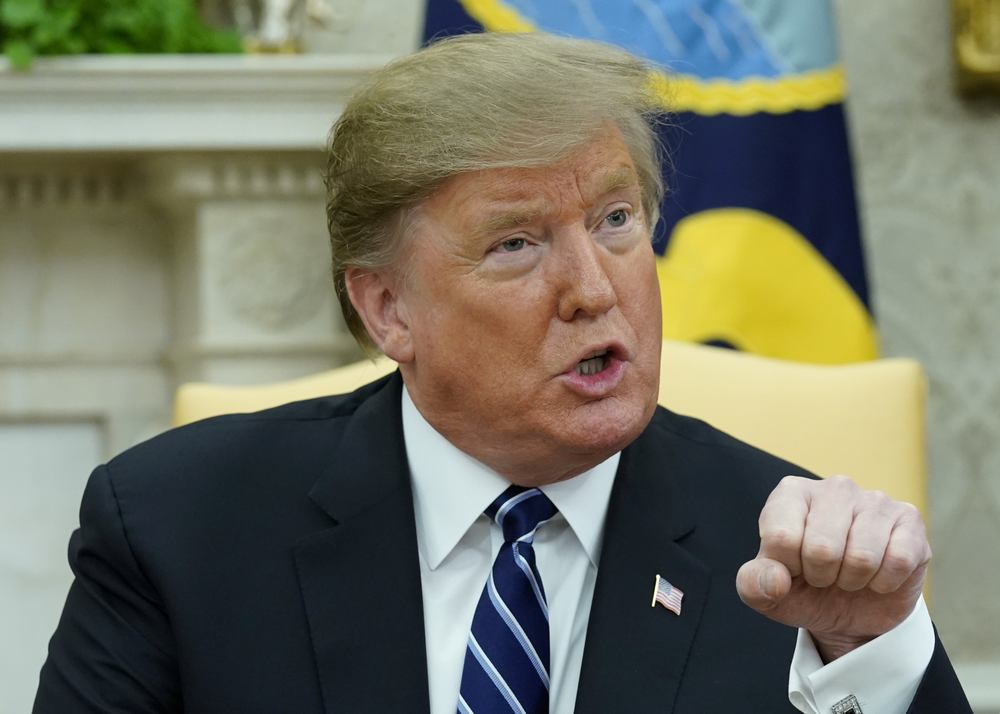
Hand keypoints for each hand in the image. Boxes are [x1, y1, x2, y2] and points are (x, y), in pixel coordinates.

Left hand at [736, 475, 929, 661]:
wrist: (851, 611)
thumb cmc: (803, 589)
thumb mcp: (766, 593)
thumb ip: (753, 584)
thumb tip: (776, 580)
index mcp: (791, 493)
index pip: (781, 537)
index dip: (787, 569)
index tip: (792, 568)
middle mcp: (834, 487)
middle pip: (822, 548)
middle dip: (821, 576)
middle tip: (824, 574)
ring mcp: (875, 500)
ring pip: (862, 557)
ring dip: (853, 581)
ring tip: (849, 574)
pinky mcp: (910, 521)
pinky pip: (898, 561)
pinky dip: (884, 583)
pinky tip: (877, 575)